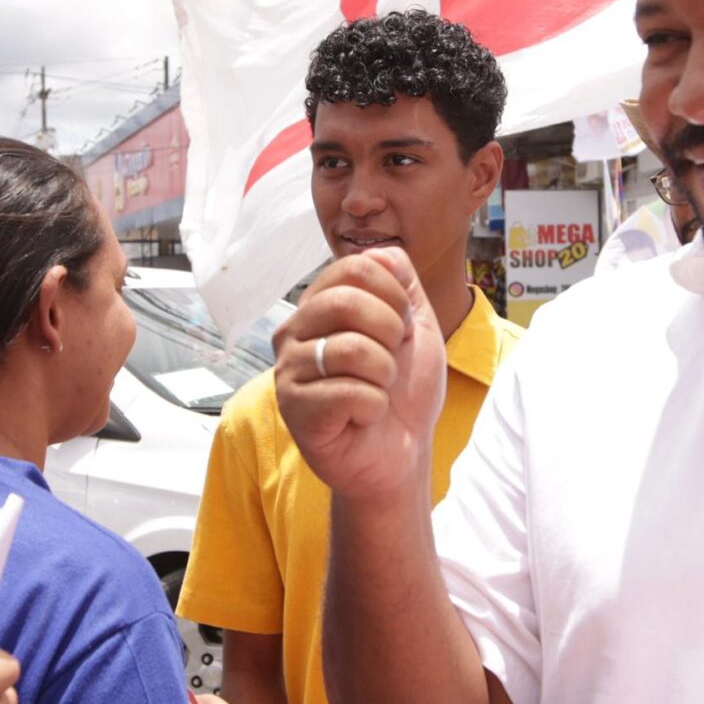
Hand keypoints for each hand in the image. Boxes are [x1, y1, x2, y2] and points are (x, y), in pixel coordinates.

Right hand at [273, 247, 444, 502]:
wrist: (403, 450)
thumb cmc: (403, 390)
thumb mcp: (414, 324)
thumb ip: (402, 282)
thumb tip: (382, 253)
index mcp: (318, 306)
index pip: (353, 267)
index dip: (393, 295)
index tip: (401, 327)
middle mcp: (293, 333)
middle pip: (344, 300)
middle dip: (390, 331)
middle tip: (392, 361)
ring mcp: (289, 372)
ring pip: (351, 349)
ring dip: (385, 374)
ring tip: (378, 391)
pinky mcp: (295, 411)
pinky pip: (349, 393)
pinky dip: (374, 408)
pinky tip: (364, 417)